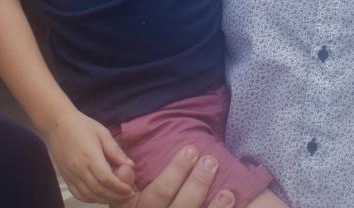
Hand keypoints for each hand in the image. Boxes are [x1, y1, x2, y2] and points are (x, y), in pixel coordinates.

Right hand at [44, 108, 134, 203]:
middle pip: (98, 190)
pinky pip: (78, 194)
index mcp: (90, 156)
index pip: (106, 178)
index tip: (130, 190)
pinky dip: (90, 199)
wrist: (56, 125)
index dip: (119, 187)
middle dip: (115, 196)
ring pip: (88, 195)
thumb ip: (115, 150)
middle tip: (127, 196)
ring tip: (116, 197)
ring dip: (104, 199)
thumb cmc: (81, 126)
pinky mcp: (66, 178)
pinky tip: (100, 196)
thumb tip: (130, 165)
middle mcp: (79, 169)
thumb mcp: (102, 133)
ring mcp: (71, 175)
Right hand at [111, 146, 233, 207]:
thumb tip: (126, 166)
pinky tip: (231, 206)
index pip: (158, 192)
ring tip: (228, 193)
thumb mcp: (122, 201)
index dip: (176, 172)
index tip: (191, 150)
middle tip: (211, 161)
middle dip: (197, 183)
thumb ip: (123, 184)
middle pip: (181, 206)